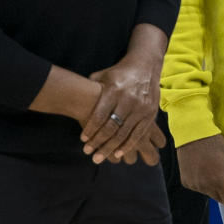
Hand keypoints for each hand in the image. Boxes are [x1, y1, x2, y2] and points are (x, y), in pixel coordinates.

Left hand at [80, 47, 162, 163]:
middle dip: (98, 142)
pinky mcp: (150, 114)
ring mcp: (140, 108)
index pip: (100, 114)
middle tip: (88, 152)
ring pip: (123, 133)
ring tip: (99, 157)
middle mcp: (128, 100)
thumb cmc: (119, 73)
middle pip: (111, 127)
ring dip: (110, 148)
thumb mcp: (103, 76)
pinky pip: (138, 134)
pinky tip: (118, 154)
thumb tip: (74, 96)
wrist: (145, 66)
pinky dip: (128, 146)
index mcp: (114, 90)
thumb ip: (91, 87)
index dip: (91, 129)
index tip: (83, 140)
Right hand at [177, 134, 223, 208]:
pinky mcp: (186, 182)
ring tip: (211, 168)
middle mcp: (206, 187)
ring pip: (208, 193)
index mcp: (219, 182)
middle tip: (223, 174)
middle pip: (219, 199)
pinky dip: (201, 182)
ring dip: (212, 186)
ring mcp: (194, 185)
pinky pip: (198, 188)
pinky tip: (201, 168)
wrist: (193, 134)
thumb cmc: (216, 145)